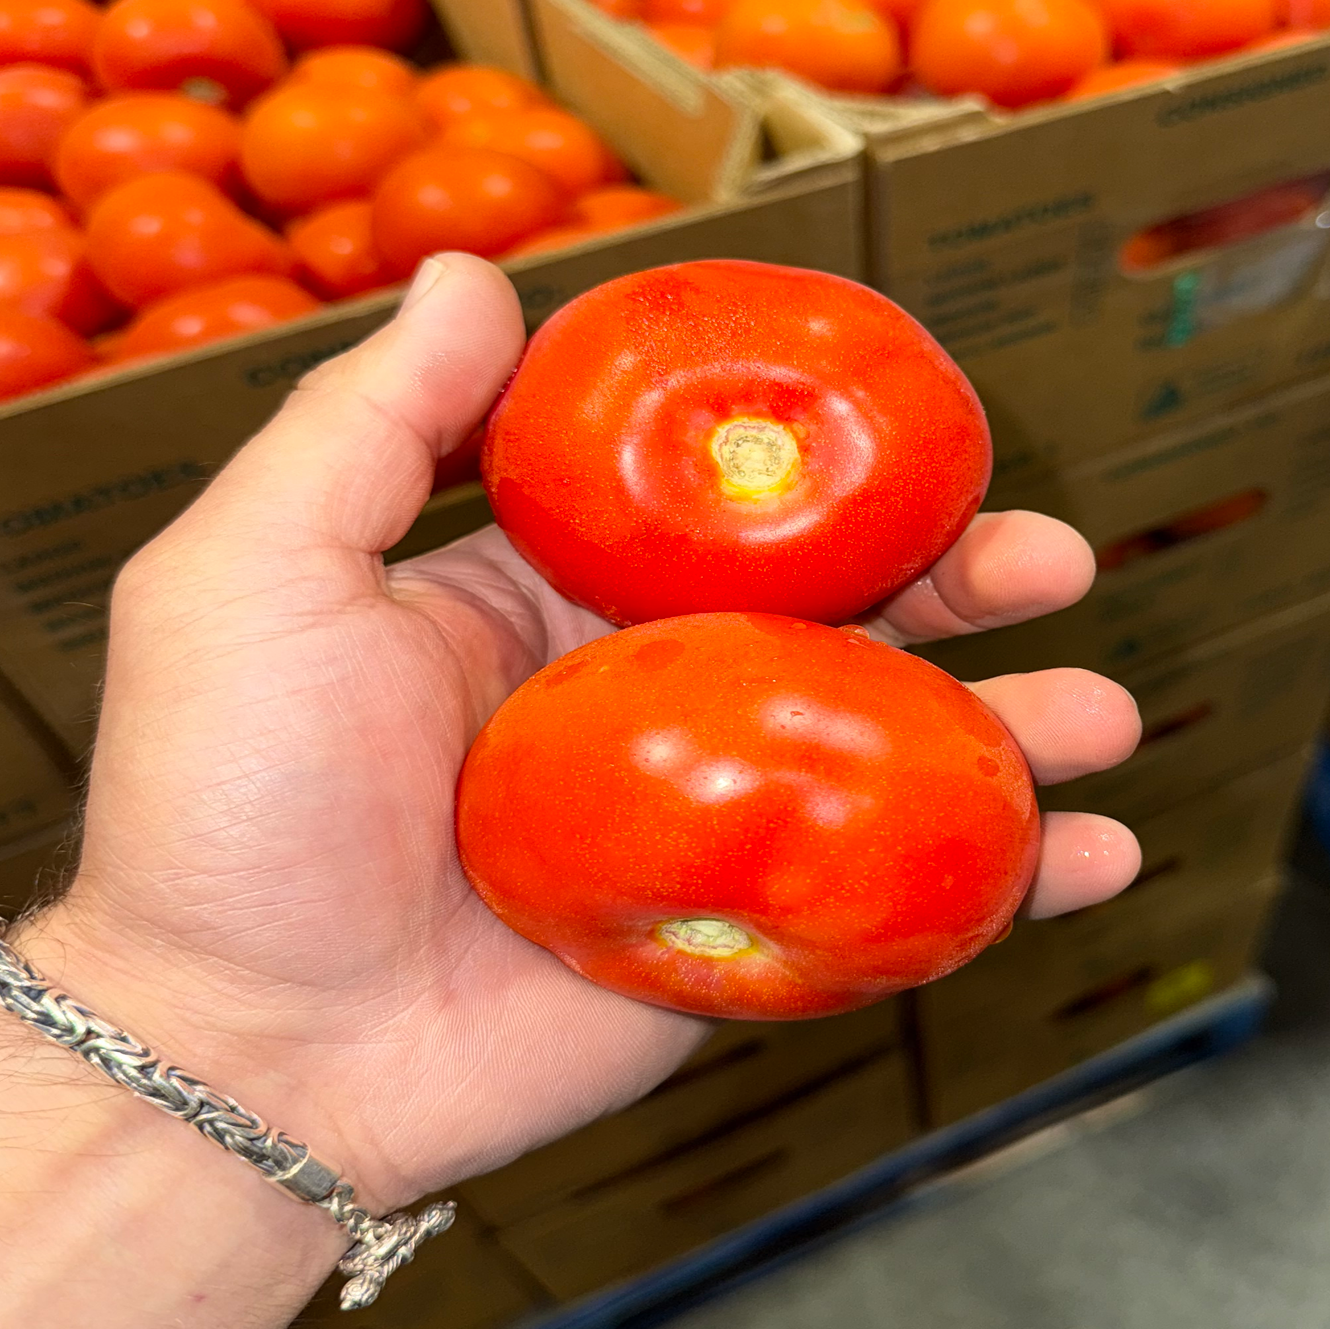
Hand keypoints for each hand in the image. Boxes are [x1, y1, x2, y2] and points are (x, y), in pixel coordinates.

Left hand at [32, 253, 1141, 1213]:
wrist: (247, 1053)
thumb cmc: (228, 808)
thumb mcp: (255, 575)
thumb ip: (371, 425)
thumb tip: (483, 275)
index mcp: (562, 598)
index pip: (729, 505)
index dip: (832, 461)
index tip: (920, 419)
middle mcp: (658, 699)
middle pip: (852, 618)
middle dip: (968, 584)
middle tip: (1054, 561)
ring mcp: (714, 824)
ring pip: (900, 754)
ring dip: (1017, 729)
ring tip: (1101, 715)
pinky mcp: (745, 942)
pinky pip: (898, 901)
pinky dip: (1008, 885)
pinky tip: (1091, 859)